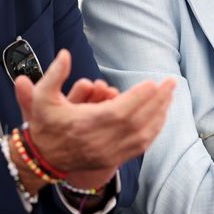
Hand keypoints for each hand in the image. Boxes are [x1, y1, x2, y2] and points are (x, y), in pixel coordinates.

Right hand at [13, 49, 174, 175]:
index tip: (153, 82)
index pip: (120, 111)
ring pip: (143, 135)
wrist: (42, 159)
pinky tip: (160, 116)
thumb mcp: (42, 97)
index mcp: (86, 123)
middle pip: (138, 121)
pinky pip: (141, 146)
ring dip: (159, 114)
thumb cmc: (44, 124)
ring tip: (169, 97)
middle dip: (157, 101)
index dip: (139, 97)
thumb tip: (65, 54)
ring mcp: (109, 152)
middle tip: (171, 83)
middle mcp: (101, 140)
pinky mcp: (114, 159)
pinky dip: (154, 130)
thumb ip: (54, 75)